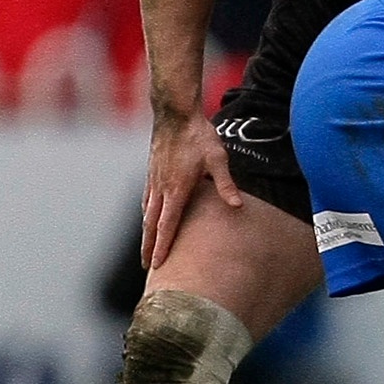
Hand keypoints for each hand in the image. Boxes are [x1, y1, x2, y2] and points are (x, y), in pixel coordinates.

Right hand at [142, 112, 238, 271]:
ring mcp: (154, 181)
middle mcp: (161, 188)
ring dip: (146, 234)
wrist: (175, 115)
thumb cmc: (199, 137)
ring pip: (147, 214)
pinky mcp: (152, 174)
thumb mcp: (218, 160)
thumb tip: (237, 205)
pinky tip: (148, 221)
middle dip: (149, 247)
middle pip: (152, 225)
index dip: (162, 246)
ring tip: (147, 250)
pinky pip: (147, 200)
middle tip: (147, 268)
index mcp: (176, 189)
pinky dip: (146, 216)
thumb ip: (226, 184)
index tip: (157, 264)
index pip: (167, 225)